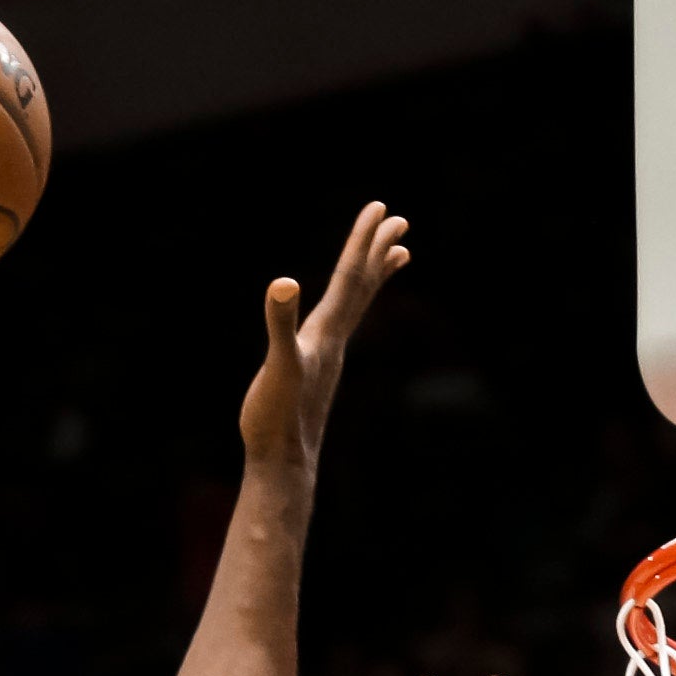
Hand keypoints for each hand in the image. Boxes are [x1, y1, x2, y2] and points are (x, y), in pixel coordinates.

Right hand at [238, 202, 410, 466]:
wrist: (283, 465)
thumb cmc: (276, 419)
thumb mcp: (276, 366)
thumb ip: (280, 323)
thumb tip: (283, 283)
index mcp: (326, 333)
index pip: (349, 278)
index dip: (363, 242)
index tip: (381, 209)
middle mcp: (334, 342)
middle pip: (361, 287)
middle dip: (377, 251)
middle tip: (399, 220)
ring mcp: (329, 358)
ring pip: (356, 309)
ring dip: (374, 279)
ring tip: (398, 257)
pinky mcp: (318, 374)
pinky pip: (341, 330)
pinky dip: (349, 312)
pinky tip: (345, 313)